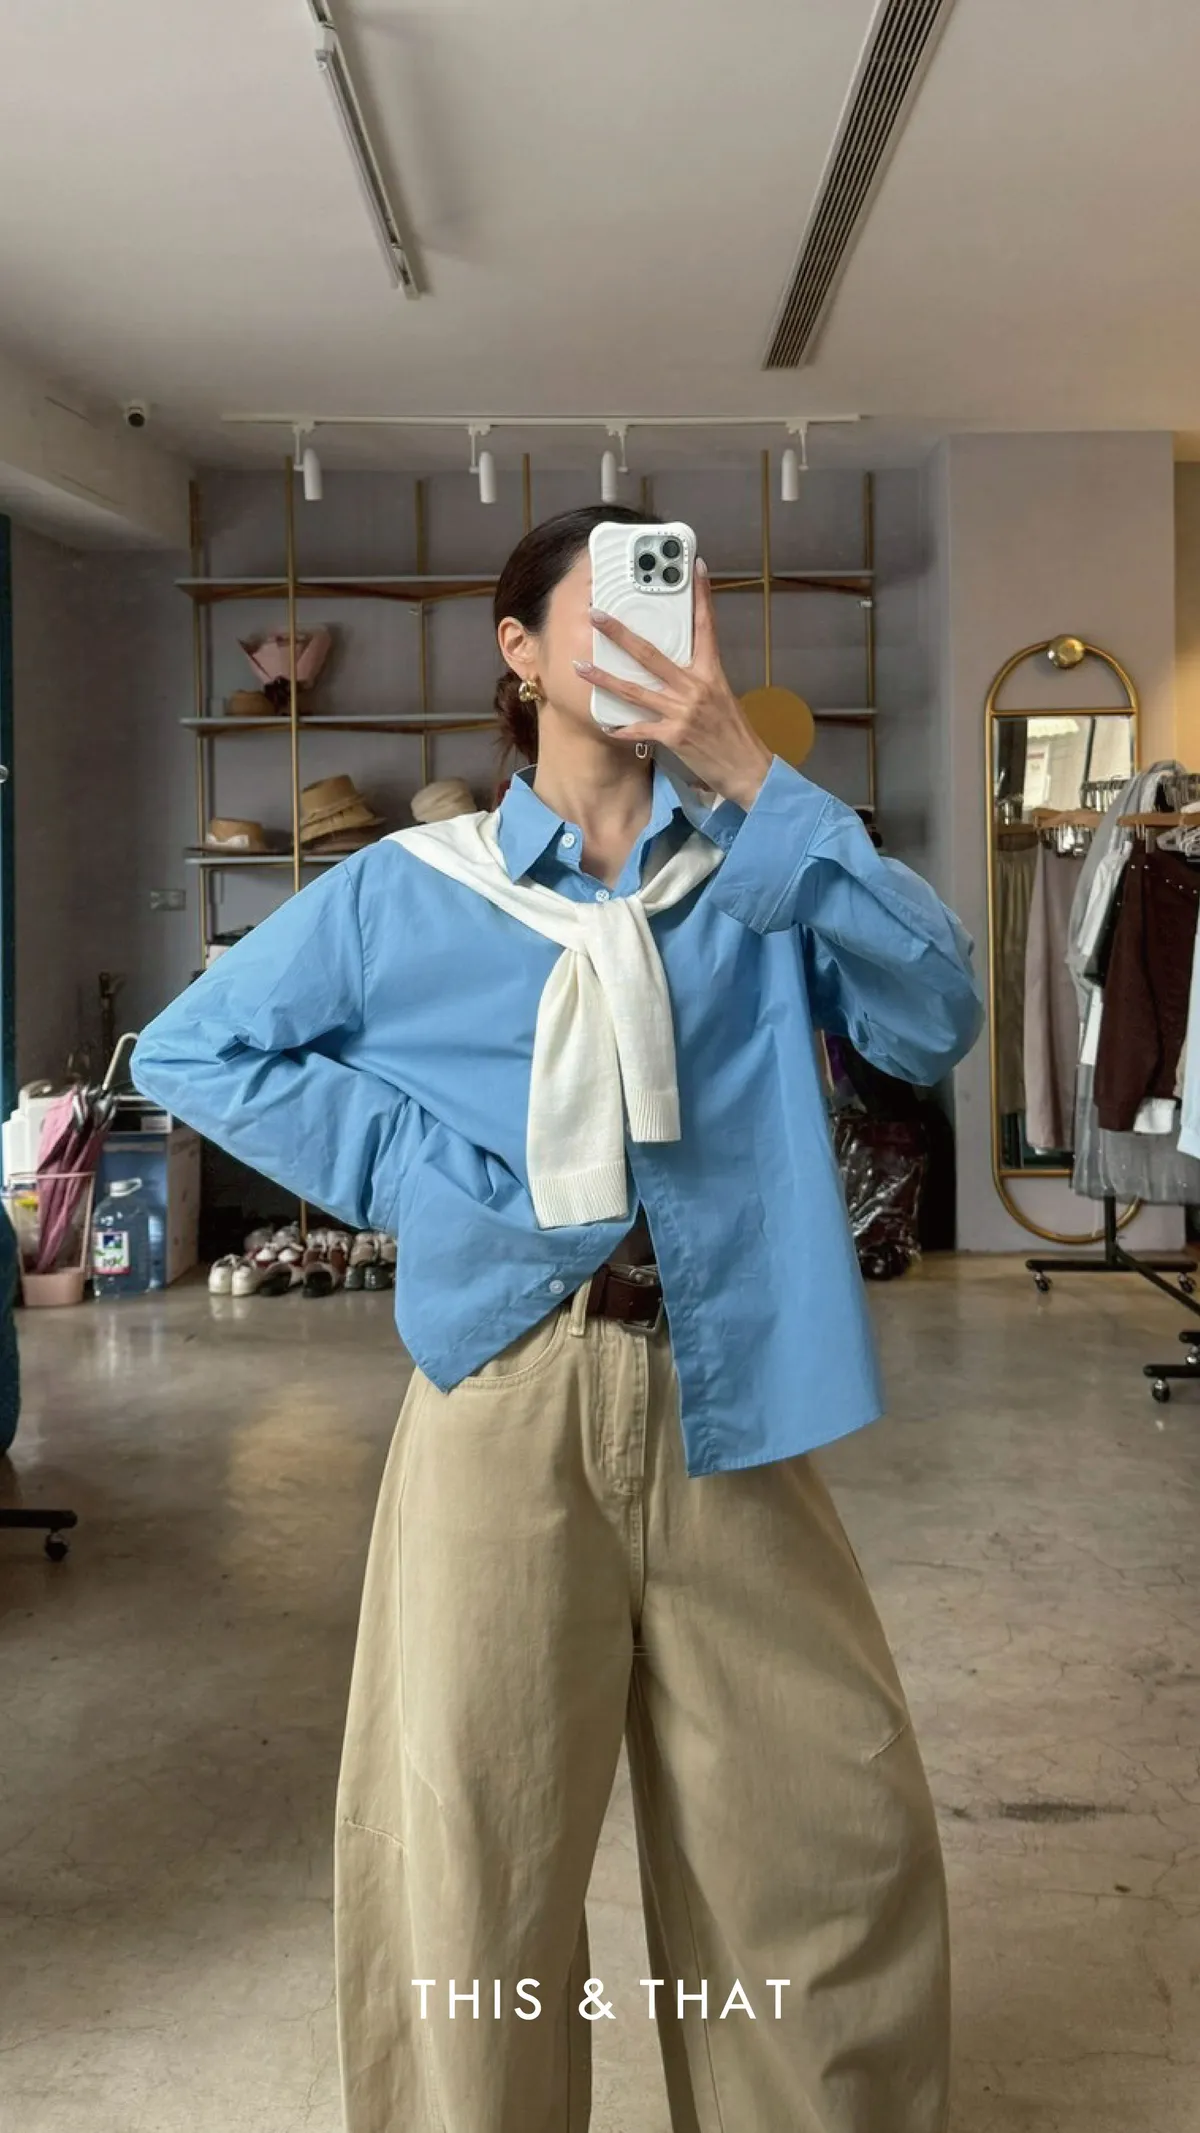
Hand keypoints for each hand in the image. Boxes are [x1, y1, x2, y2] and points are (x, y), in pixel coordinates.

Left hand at [573, 558, 773, 810]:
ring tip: (579, 666)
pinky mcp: (674, 736)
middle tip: (597, 614)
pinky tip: (604, 725)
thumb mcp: (721, 697)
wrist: (748, 769)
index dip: (702, 596)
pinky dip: (621, 729)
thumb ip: (697, 680)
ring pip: (635, 690)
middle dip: (620, 633)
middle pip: (651, 654)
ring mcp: (683, 711)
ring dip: (604, 678)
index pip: (706, 626)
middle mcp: (696, 687)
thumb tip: (673, 669)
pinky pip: (639, 730)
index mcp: (711, 672)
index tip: (695, 568)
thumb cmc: (734, 734)